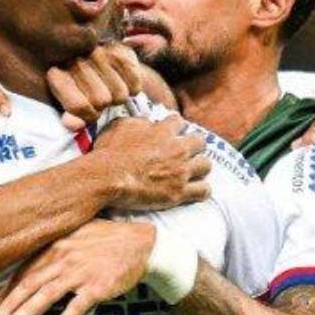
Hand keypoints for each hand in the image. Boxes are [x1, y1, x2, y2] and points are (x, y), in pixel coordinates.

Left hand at [0, 220, 154, 314]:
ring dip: (27, 312)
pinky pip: (76, 306)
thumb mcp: (75, 235)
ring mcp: (80, 272)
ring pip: (46, 295)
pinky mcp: (97, 286)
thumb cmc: (108, 240)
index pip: (23, 271)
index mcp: (55, 245)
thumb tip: (32, 268)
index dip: (7, 292)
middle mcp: (63, 257)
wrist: (142, 244)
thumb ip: (53, 250)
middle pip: (29, 284)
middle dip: (9, 306)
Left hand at [48, 42, 147, 132]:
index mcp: (56, 74)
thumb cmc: (79, 89)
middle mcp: (77, 59)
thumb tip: (73, 124)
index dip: (87, 115)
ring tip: (109, 87)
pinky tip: (121, 80)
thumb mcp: (69, 105)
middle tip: (99, 96)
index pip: (79, 106)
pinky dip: (132, 88)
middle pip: (101, 101)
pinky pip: (134, 85)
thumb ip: (72, 115)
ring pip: (119, 95)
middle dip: (103, 105)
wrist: (98, 58)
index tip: (87, 110)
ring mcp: (99, 52)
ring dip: (117, 96)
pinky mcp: (121, 51)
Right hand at [90, 113, 210, 210]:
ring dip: (199, 167)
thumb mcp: (120, 126)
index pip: (179, 122)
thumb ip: (139, 121)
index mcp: (163, 131)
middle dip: (193, 146)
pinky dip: (201, 190)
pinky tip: (195, 191)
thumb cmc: (109, 152)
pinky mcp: (179, 193)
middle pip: (200, 142)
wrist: (107, 178)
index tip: (171, 133)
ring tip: (191, 172)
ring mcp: (180, 172)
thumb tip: (147, 121)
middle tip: (184, 153)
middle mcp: (177, 149)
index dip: (175, 128)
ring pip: (206, 165)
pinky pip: (204, 190)